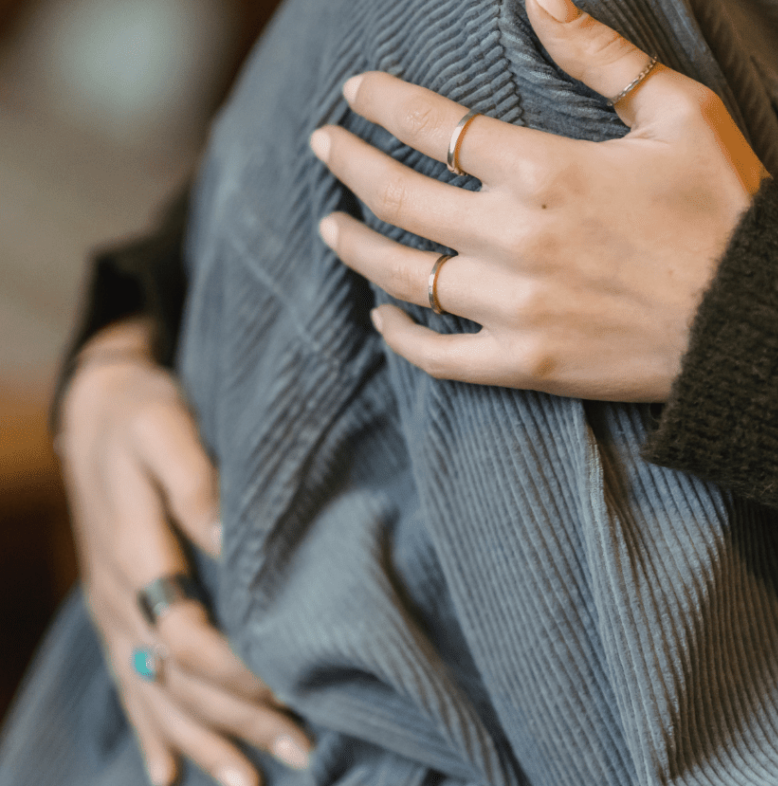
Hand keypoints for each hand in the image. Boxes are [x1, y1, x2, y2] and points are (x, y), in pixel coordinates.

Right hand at [58, 318, 311, 785]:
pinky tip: (170, 772)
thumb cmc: (143, 413)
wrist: (96, 407)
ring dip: (204, 740)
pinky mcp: (117, 609)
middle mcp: (121, 597)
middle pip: (178, 680)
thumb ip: (197, 485)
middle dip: (239, 721)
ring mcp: (113, 610)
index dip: (237, 673)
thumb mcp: (167, 430)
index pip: (187, 639)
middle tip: (304, 751)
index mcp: (136, 555)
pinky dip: (153, 731)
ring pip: (154, 694)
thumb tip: (233, 539)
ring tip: (251, 781)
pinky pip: (129, 684)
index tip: (293, 690)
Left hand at [310, 0, 766, 402]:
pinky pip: (440, 355)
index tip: (354, 90)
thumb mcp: (681, 112)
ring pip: (406, 275)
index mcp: (546, 170)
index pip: (436, 127)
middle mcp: (516, 238)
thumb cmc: (727, 211)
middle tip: (323, 144)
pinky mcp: (529, 364)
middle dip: (350, 164)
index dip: (385, 104)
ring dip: (358, 246)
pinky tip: (382, 317)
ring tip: (330, 225)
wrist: (759, 324)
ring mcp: (516, 307)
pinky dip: (402, 336)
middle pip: (401, 196)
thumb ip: (601, 54)